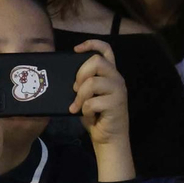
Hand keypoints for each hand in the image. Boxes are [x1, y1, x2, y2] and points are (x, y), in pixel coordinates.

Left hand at [70, 40, 134, 181]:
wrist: (108, 138)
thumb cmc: (95, 114)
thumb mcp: (87, 94)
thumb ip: (83, 81)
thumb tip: (65, 73)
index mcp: (110, 74)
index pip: (106, 50)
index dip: (92, 44)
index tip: (76, 49)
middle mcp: (117, 78)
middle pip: (96, 62)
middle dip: (80, 74)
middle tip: (75, 89)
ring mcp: (118, 91)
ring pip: (92, 82)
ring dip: (80, 96)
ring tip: (78, 106)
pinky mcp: (116, 104)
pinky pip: (92, 102)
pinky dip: (84, 110)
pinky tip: (88, 115)